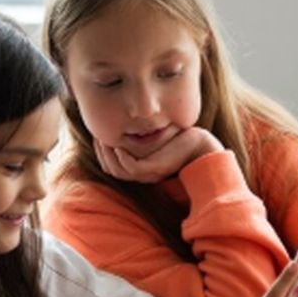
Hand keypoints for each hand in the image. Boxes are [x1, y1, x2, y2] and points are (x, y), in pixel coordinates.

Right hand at [94, 127, 222, 182]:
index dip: (101, 153)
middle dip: (100, 153)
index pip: (112, 167)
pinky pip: (132, 168)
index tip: (97, 136)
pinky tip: (118, 145)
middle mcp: (144, 174)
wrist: (201, 145)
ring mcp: (149, 173)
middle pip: (111, 170)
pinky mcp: (155, 168)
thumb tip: (122, 122)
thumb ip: (139, 133)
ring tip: (103, 139)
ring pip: (118, 171)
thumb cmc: (181, 138)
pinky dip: (122, 158)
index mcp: (142, 169)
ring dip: (108, 155)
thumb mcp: (155, 134)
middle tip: (96, 136)